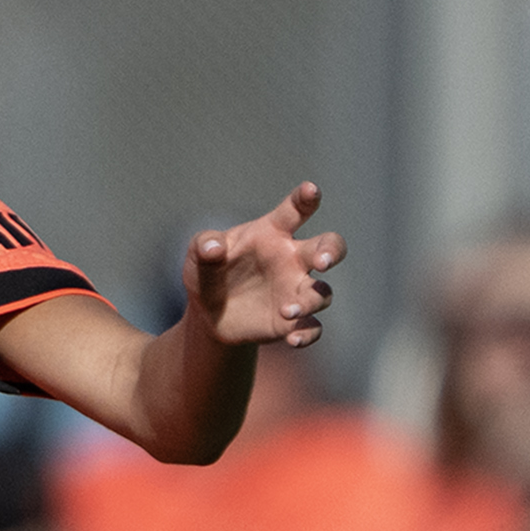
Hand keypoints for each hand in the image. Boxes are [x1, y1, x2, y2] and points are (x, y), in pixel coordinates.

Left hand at [189, 182, 343, 352]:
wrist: (208, 313)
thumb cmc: (209, 271)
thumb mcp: (198, 255)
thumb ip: (204, 246)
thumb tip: (212, 247)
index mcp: (272, 233)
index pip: (294, 210)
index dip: (305, 199)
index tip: (310, 191)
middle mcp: (292, 259)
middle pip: (328, 246)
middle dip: (331, 251)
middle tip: (322, 260)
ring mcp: (296, 290)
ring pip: (322, 293)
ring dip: (310, 301)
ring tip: (287, 310)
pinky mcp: (293, 321)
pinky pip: (313, 327)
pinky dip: (308, 334)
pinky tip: (293, 339)